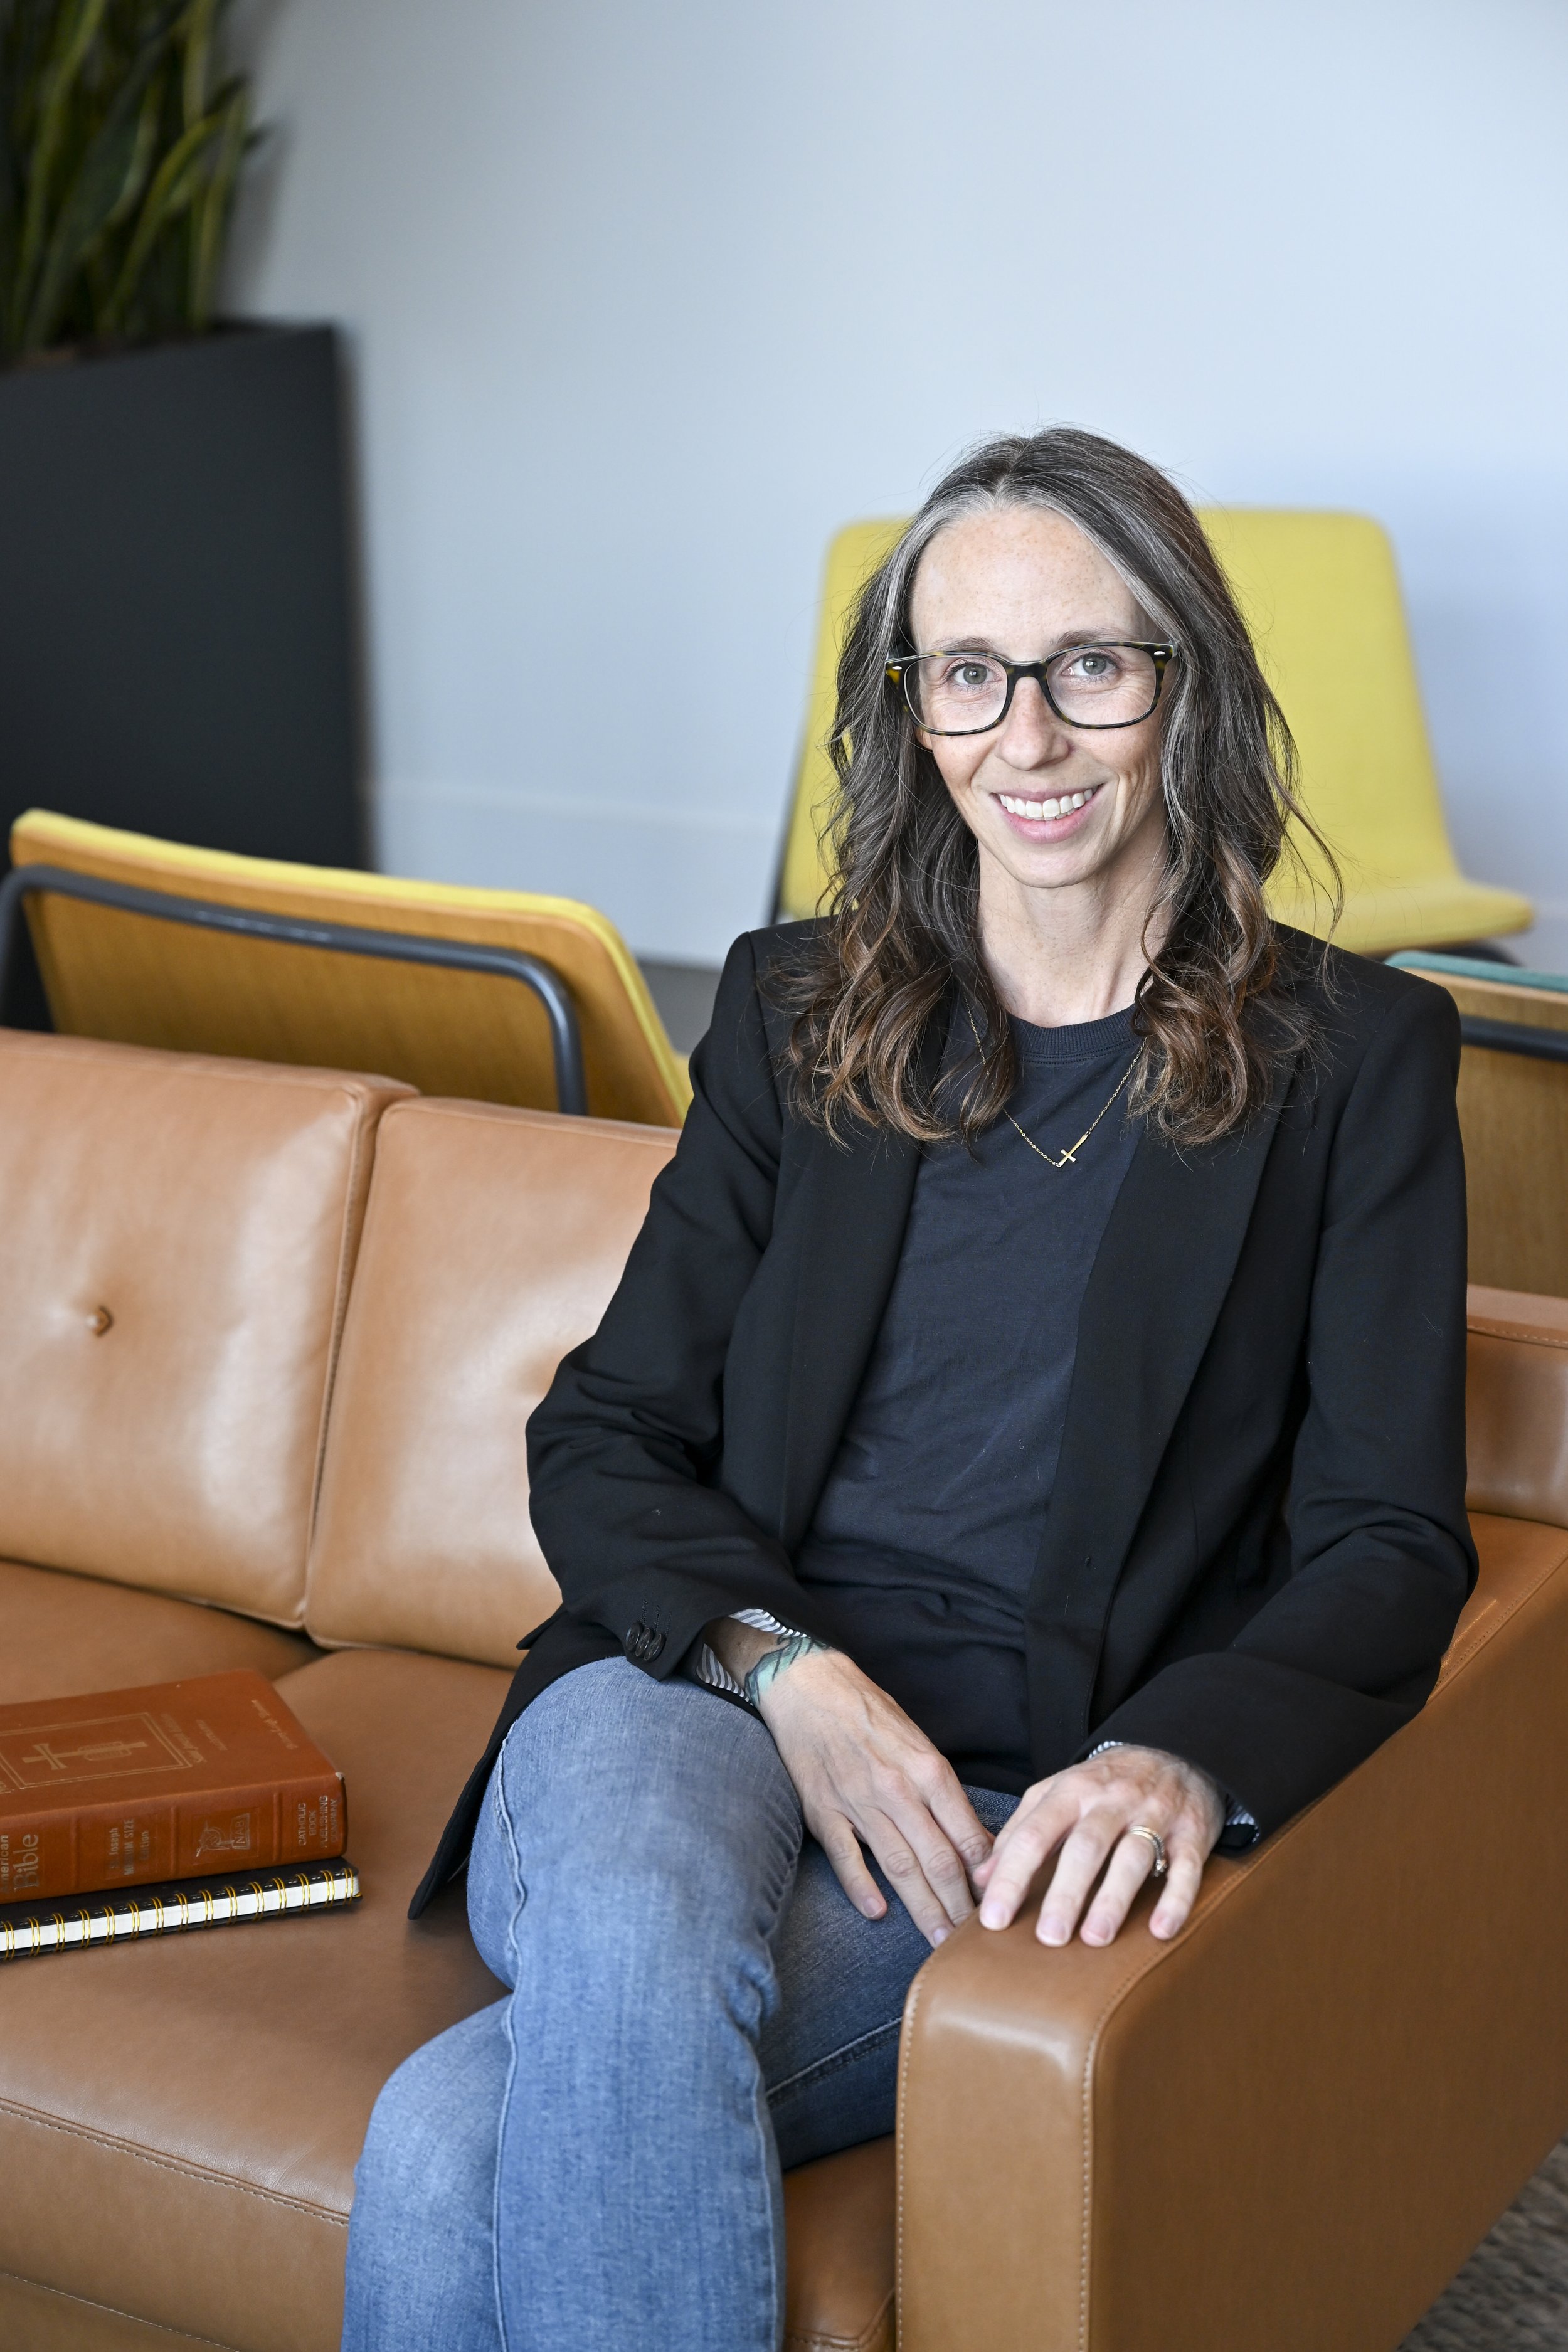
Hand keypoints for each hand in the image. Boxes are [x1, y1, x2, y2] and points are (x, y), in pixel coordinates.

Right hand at [712, 1626, 991, 1947]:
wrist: (810, 1684)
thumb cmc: (869, 1713)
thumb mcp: (918, 1742)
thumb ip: (941, 1792)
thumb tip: (972, 1840)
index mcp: (928, 1770)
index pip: (967, 1836)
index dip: (988, 1877)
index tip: (1001, 1906)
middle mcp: (898, 1789)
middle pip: (938, 1860)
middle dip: (961, 1906)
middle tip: (976, 1942)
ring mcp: (858, 1802)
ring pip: (899, 1866)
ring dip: (923, 1908)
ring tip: (941, 1941)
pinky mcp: (823, 1811)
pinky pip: (846, 1857)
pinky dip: (862, 1886)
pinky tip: (878, 1913)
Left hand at [974, 1745, 1223, 1946]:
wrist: (1174, 1751)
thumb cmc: (1104, 1784)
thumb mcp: (1057, 1794)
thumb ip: (1019, 1832)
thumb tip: (982, 1880)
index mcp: (1071, 1791)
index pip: (1035, 1834)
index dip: (1012, 1876)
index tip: (993, 1919)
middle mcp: (1112, 1800)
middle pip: (1085, 1847)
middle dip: (1065, 1893)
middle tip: (1048, 1938)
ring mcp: (1154, 1815)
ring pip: (1133, 1856)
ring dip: (1114, 1899)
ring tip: (1095, 1938)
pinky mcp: (1192, 1833)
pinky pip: (1186, 1867)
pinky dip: (1175, 1899)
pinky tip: (1160, 1930)